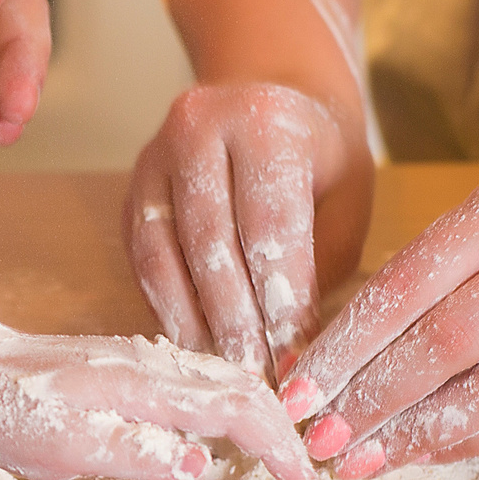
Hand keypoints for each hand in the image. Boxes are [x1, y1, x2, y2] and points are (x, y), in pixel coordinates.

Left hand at [0, 285, 318, 479]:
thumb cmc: (11, 413)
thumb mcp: (66, 450)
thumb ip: (134, 455)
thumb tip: (201, 466)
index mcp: (144, 386)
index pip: (233, 409)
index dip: (276, 444)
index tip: (305, 479)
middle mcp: (156, 365)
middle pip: (244, 386)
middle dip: (285, 427)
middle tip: (310, 470)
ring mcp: (150, 359)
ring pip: (228, 377)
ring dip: (267, 411)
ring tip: (289, 450)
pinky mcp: (140, 363)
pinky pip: (206, 376)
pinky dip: (239, 399)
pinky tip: (240, 423)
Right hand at [127, 83, 368, 378]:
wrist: (270, 100)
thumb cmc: (322, 160)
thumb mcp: (346, 199)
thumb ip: (321, 263)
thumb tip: (295, 347)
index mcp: (264, 121)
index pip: (269, 223)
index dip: (280, 299)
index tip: (296, 357)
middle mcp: (198, 127)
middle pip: (210, 242)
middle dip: (235, 321)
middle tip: (257, 379)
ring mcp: (155, 157)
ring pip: (163, 254)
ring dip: (193, 323)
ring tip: (224, 373)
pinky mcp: (132, 190)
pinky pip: (142, 258)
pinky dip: (168, 308)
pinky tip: (195, 346)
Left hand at [280, 165, 478, 477]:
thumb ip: (438, 273)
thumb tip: (341, 356)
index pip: (411, 280)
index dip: (347, 343)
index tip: (297, 386)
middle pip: (448, 339)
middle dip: (372, 396)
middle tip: (319, 436)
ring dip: (419, 432)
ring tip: (362, 458)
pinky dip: (476, 440)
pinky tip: (428, 453)